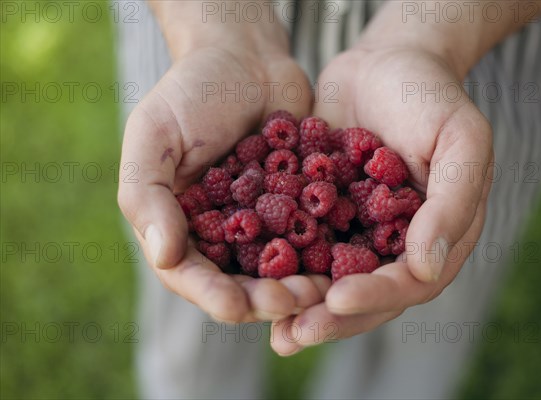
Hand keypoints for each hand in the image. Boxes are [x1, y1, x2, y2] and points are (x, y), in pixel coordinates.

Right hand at [117, 38, 331, 321]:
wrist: (247, 58)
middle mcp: (222, 232)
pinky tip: (349, 261)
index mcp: (179, 224)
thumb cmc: (191, 92)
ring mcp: (263, 222)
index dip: (212, 295)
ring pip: (282, 268)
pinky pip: (314, 236)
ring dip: (301, 284)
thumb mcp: (154, 136)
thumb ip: (147, 195)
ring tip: (324, 290)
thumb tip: (163, 256)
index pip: (191, 274)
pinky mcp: (300, 205)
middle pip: (241, 281)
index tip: (236, 306)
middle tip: (294, 301)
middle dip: (266, 297)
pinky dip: (329, 251)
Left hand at [271, 46, 492, 353]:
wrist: (385, 61)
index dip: (376, 296)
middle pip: (365, 294)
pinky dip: (280, 266)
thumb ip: (453, 203)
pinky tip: (251, 283)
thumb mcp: (461, 140)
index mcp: (437, 236)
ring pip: (330, 279)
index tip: (337, 299)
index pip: (410, 282)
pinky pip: (303, 246)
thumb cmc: (432, 96)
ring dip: (301, 306)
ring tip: (269, 327)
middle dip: (330, 317)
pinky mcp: (324, 214)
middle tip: (292, 335)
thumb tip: (426, 270)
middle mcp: (395, 244)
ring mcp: (358, 232)